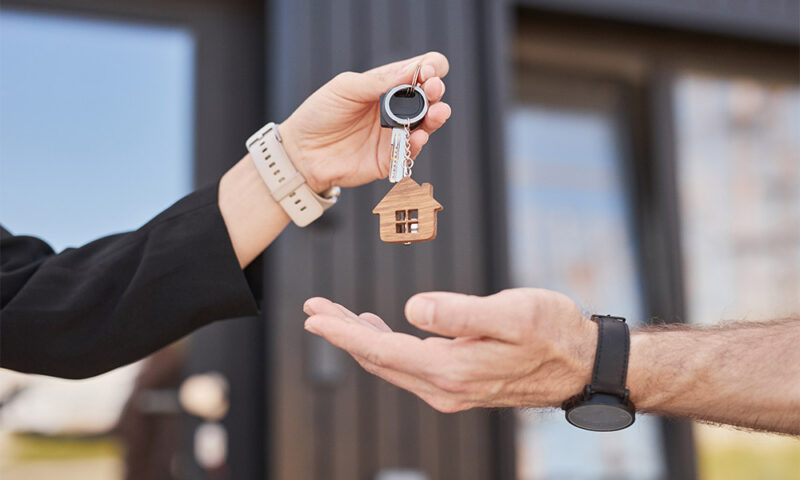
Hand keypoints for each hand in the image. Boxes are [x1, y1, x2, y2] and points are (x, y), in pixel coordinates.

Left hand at [278, 52, 450, 192]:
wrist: (300, 151)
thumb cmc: (319, 113)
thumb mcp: (345, 88)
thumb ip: (377, 81)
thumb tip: (411, 71)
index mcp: (386, 85)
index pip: (419, 72)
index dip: (428, 68)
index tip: (424, 71)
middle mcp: (395, 109)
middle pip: (429, 97)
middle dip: (436, 90)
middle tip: (434, 88)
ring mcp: (395, 134)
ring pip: (427, 124)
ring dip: (436, 116)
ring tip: (438, 111)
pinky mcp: (390, 159)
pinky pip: (410, 152)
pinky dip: (418, 143)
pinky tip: (419, 135)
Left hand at [302, 288, 597, 412]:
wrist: (582, 365)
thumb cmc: (553, 332)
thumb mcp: (512, 312)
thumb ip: (459, 313)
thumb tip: (411, 309)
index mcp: (451, 369)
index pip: (381, 350)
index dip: (343, 332)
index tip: (314, 315)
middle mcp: (445, 388)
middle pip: (378, 360)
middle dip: (342, 334)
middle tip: (314, 311)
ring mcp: (451, 391)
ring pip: (392, 364)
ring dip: (360, 340)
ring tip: (336, 317)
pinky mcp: (459, 385)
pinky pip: (409, 367)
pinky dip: (386, 347)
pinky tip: (379, 330)